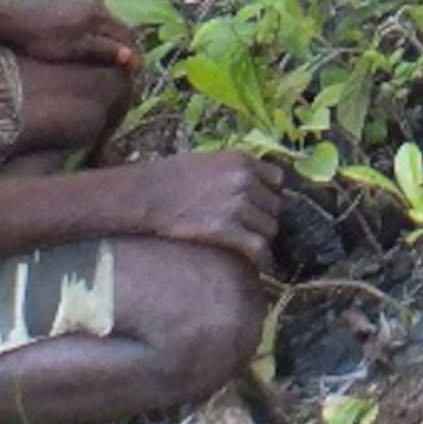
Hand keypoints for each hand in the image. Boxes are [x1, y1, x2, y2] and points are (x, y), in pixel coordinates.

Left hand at [0, 0, 138, 70]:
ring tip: (111, 64)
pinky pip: (94, 24)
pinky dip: (99, 38)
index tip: (135, 74)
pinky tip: (92, 51)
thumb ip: (104, 51)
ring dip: (112, 44)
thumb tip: (132, 58)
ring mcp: (81, 4)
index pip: (127, 35)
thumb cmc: (42, 38)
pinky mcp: (69, 8)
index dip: (134, 55)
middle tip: (126, 72)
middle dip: (125, 49)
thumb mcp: (75, 49)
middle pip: (119, 29)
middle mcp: (95, 5)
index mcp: (99, 14)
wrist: (10, 20)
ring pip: (106, 27)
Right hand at [121, 150, 282, 268]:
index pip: (277, 179)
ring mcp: (237, 204)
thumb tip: (248, 186)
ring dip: (262, 237)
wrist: (144, 195)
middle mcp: (244, 180)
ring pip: (270, 228)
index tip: (262, 205)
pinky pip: (258, 247)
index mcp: (241, 160)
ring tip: (252, 246)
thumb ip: (232, 171)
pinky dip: (262, 258)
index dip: (269, 194)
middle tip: (253, 229)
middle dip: (265, 218)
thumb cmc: (168, 177)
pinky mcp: (226, 229)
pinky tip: (260, 263)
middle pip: (275, 206)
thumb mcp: (207, 161)